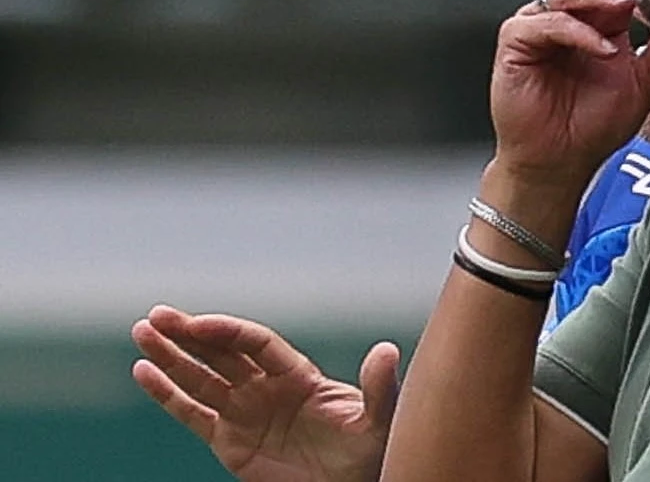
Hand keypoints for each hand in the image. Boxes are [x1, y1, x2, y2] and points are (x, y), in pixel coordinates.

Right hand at [131, 305, 398, 481]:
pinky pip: (192, 415)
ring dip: (171, 357)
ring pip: (201, 379)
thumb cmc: (369, 451)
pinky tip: (143, 373)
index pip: (254, 344)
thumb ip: (379, 385)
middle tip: (157, 316)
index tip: (198, 323)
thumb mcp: (378, 418)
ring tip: (142, 334)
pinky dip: (167, 395)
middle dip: (189, 334)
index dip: (226, 331)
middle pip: (221, 353)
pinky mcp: (229, 442)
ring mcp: (245, 413)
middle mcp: (266, 387)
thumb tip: (387, 350)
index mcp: (297, 374)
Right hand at [491, 0, 649, 182]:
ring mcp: (539, 23)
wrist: (559, 163)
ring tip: (628, 7)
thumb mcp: (646, 81)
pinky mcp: (516, 42)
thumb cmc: (595, 124)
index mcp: (597, 16)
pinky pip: (548, 25)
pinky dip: (579, 34)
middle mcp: (567, 13)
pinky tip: (605, 50)